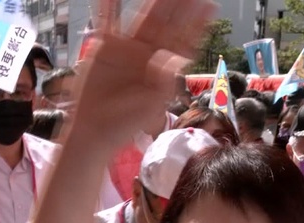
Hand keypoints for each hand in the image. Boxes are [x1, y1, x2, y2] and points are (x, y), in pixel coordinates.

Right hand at [68, 0, 215, 151]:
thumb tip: (176, 59)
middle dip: (179, 6)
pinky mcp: (104, 47)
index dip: (196, 24)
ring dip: (153, 2)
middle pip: (166, 24)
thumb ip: (163, 83)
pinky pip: (107, 22)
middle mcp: (147, 53)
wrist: (95, 129)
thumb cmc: (125, 121)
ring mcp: (126, 47)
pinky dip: (108, 7)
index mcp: (162, 67)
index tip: (208, 6)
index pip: (182, 41)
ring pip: (143, 19)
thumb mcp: (150, 106)